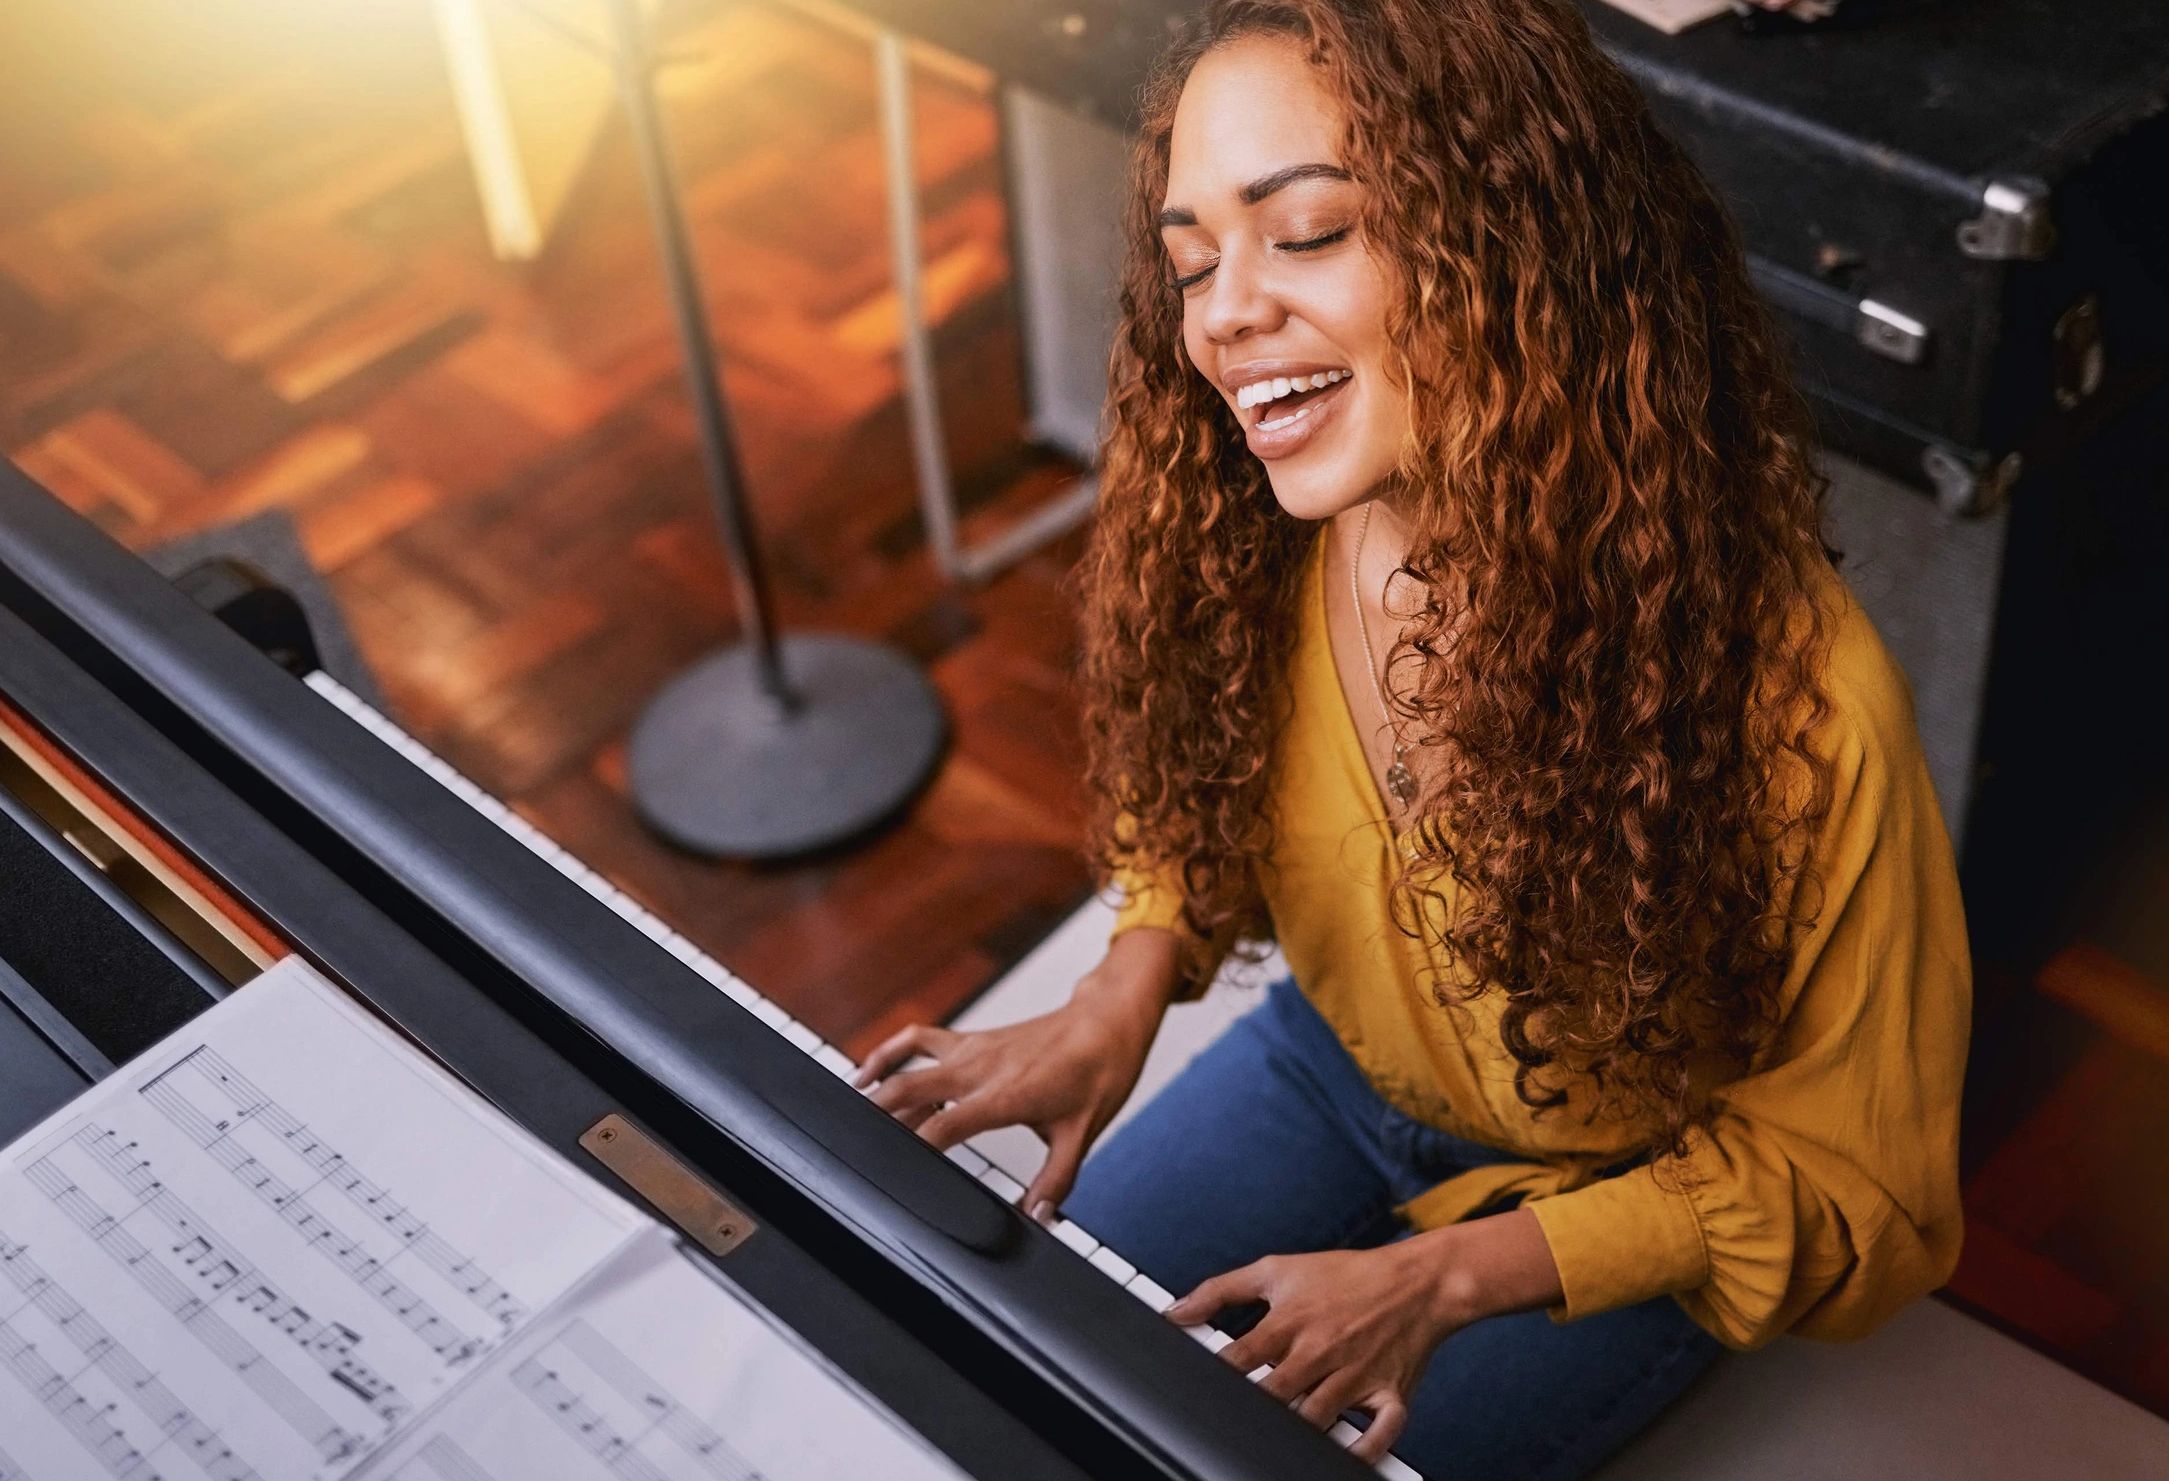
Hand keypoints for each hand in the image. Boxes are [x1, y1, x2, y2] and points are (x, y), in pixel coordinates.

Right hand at [854, 931, 1177, 1217]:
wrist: (1107, 1022)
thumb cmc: (1099, 1074)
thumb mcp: (1082, 1135)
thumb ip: (1057, 1181)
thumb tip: (1039, 1219)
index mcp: (1005, 1097)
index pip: (943, 1128)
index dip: (913, 1151)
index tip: (894, 1174)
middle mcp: (980, 1069)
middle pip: (909, 1090)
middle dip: (876, 1118)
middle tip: (853, 1146)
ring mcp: (972, 1049)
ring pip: (907, 1062)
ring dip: (875, 1085)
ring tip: (849, 1115)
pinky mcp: (971, 1038)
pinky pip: (919, 1039)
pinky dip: (890, 1052)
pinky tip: (870, 1071)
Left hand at [1165, 1241, 1458, 1461]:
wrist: (1418, 1282)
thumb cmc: (1344, 1277)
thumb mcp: (1277, 1270)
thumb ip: (1221, 1290)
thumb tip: (1176, 1312)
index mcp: (1291, 1321)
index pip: (1240, 1357)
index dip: (1216, 1374)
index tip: (1201, 1387)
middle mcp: (1321, 1351)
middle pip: (1274, 1394)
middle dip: (1252, 1408)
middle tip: (1236, 1418)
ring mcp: (1356, 1377)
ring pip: (1316, 1420)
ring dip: (1295, 1430)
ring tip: (1277, 1434)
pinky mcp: (1390, 1396)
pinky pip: (1379, 1435)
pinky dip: (1363, 1450)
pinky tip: (1342, 1453)